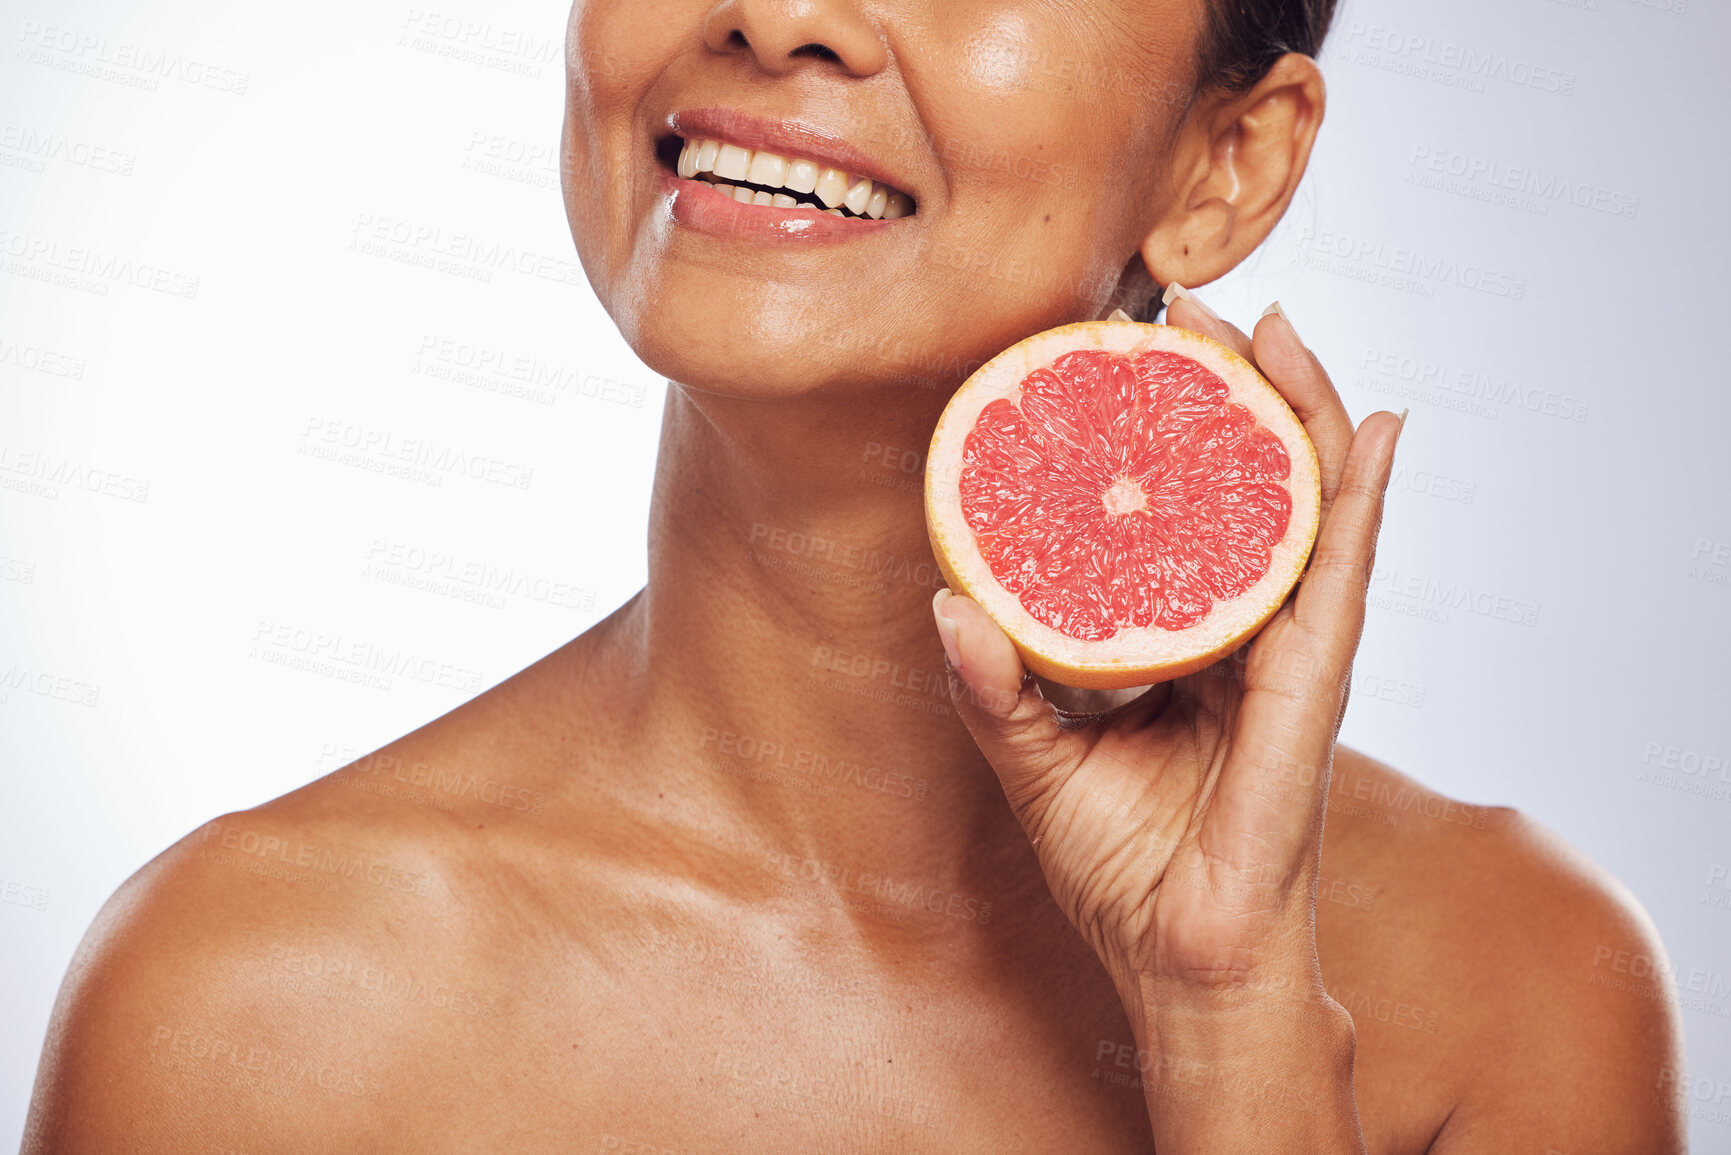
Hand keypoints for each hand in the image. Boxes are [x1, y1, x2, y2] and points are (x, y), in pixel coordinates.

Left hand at [933, 293, 1402, 1001]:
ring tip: (1271, 327)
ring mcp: (1291, 655)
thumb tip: (947, 603)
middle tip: (1191, 312)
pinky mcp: (1316, 686)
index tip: (1127, 355)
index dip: (1166, 433)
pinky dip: (1364, 495)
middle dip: (1231, 392)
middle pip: (1251, 485)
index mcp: (1186, 642)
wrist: (1177, 960)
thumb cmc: (1119, 866)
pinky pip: (1344, 573)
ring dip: (1297, 410)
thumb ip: (992, 687)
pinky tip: (1374, 426)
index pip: (1185, 513)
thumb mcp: (1035, 760)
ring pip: (1308, 505)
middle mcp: (1246, 633)